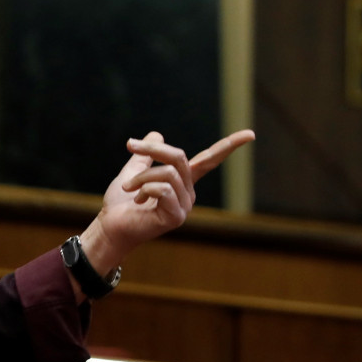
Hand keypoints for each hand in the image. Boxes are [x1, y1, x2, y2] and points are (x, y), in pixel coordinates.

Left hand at [79, 130, 255, 278]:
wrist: (110, 228)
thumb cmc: (120, 205)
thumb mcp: (132, 171)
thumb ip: (145, 156)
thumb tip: (156, 133)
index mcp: (181, 181)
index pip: (210, 160)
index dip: (229, 146)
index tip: (251, 134)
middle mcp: (188, 193)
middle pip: (178, 157)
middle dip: (153, 149)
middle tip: (130, 144)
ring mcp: (184, 206)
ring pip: (168, 173)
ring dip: (141, 176)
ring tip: (128, 188)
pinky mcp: (176, 217)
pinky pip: (163, 189)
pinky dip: (144, 188)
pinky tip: (137, 200)